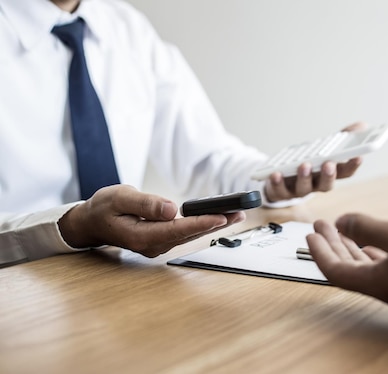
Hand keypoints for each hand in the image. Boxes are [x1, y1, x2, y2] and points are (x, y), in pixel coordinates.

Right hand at [58, 185, 244, 256]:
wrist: (91, 222)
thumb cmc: (103, 208)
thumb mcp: (119, 198)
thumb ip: (145, 203)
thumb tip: (171, 209)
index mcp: (141, 237)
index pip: (176, 230)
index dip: (200, 223)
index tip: (221, 217)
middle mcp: (152, 246)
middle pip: (189, 235)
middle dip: (216, 224)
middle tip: (240, 214)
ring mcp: (158, 245)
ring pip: (190, 235)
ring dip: (213, 225)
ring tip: (236, 215)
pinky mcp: (162, 240)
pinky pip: (185, 234)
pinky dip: (202, 225)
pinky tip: (218, 218)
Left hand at [263, 122, 364, 202]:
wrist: (281, 176)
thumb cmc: (308, 161)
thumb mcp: (325, 147)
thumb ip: (343, 137)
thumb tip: (362, 125)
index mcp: (329, 173)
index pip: (346, 172)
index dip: (353, 166)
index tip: (358, 156)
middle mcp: (316, 184)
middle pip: (326, 185)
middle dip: (328, 175)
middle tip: (329, 164)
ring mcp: (299, 189)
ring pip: (304, 188)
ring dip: (304, 177)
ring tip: (304, 165)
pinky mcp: (281, 192)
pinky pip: (280, 190)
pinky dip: (278, 183)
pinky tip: (276, 173)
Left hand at [306, 213, 387, 354]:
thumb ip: (365, 227)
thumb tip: (342, 223)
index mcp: (378, 283)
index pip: (336, 271)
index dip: (319, 252)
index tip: (310, 234)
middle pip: (350, 269)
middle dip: (333, 245)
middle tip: (321, 225)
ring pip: (367, 267)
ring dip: (352, 246)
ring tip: (342, 227)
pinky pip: (386, 266)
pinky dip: (373, 251)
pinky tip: (374, 240)